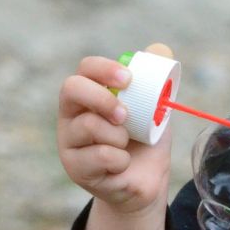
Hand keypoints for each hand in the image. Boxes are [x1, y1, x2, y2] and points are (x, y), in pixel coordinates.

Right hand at [57, 44, 174, 213]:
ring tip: (126, 145)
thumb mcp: (155, 108)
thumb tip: (160, 49)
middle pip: (71, 88)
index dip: (104, 69)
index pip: (86, 69)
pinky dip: (121, 160)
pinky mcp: (74, 167)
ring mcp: (68, 141)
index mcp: (90, 94)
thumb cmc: (145, 140)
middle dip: (102, 98)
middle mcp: (72, 114)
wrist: (146, 181)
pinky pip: (100, 156)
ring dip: (119, 136)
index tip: (128, 78)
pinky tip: (121, 165)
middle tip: (125, 114)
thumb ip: (156, 81)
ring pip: (89, 126)